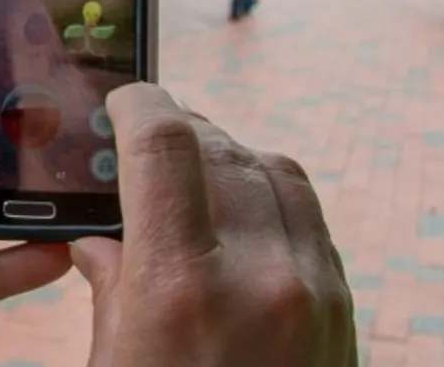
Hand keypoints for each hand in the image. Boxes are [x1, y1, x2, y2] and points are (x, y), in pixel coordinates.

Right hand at [71, 84, 355, 366]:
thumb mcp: (114, 365)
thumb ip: (109, 289)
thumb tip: (100, 242)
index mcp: (181, 289)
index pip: (164, 146)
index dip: (139, 106)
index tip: (123, 102)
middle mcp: (259, 278)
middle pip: (222, 149)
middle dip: (181, 132)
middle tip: (149, 139)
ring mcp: (314, 290)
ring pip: (275, 170)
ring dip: (232, 159)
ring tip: (196, 179)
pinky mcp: (343, 309)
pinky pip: (309, 218)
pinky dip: (271, 200)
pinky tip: (242, 221)